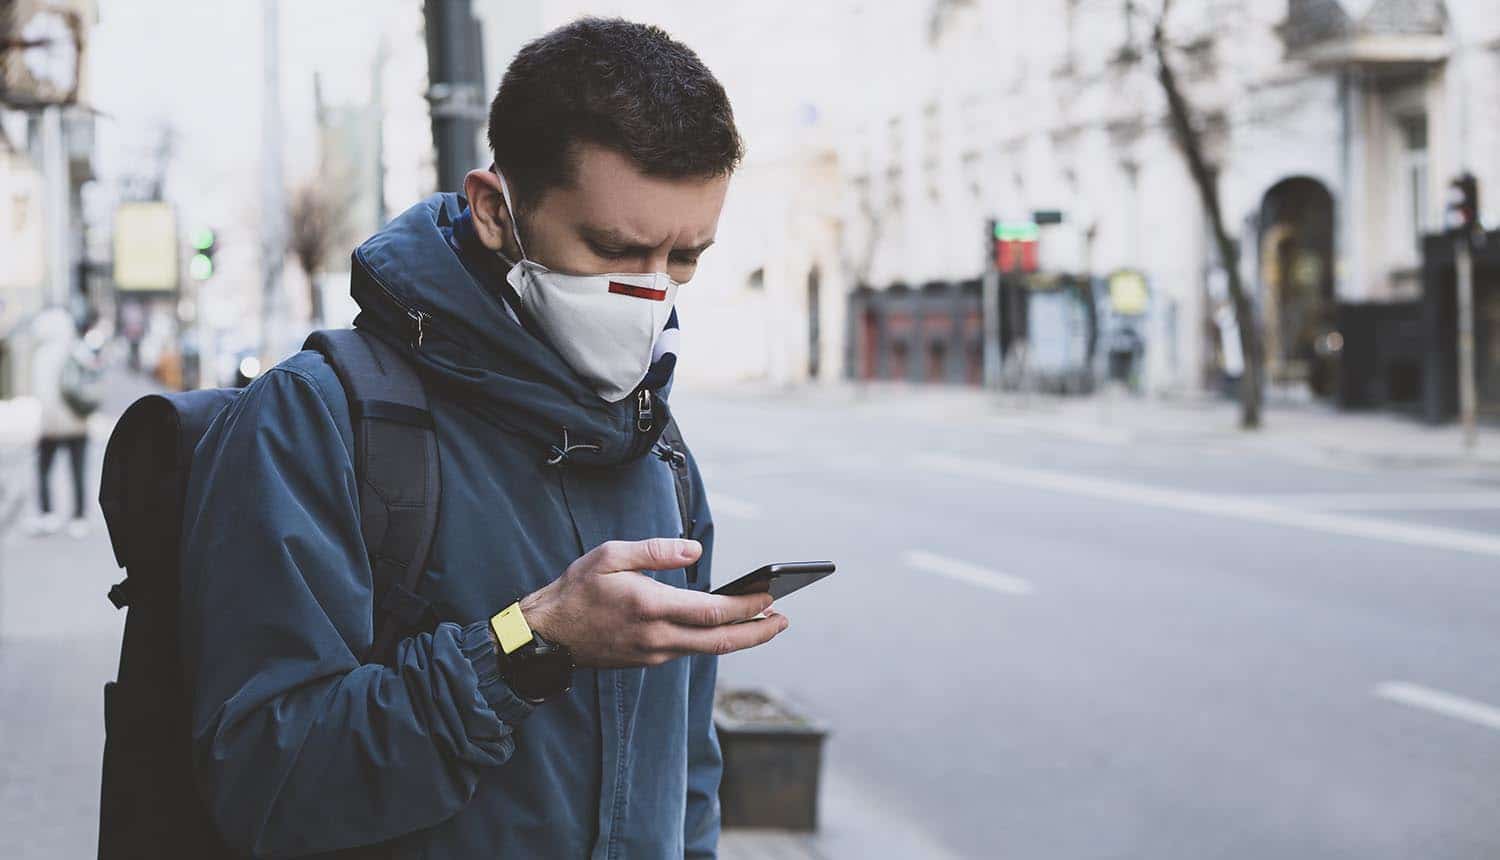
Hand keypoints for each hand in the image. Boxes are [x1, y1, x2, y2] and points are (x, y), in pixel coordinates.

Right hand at [518, 538, 788, 667]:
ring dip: (738, 637)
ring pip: (707, 649)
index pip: (713, 612)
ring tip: (764, 622)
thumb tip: (695, 551)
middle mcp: (658, 637)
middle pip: (721, 641)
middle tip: (784, 621)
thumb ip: (655, 551)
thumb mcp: (611, 555)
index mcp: (651, 608)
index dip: (748, 607)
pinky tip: (723, 627)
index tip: (772, 597)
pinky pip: (689, 650)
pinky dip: (712, 639)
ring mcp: (654, 654)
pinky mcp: (649, 660)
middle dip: (757, 633)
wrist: (548, 635)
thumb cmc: (577, 589)